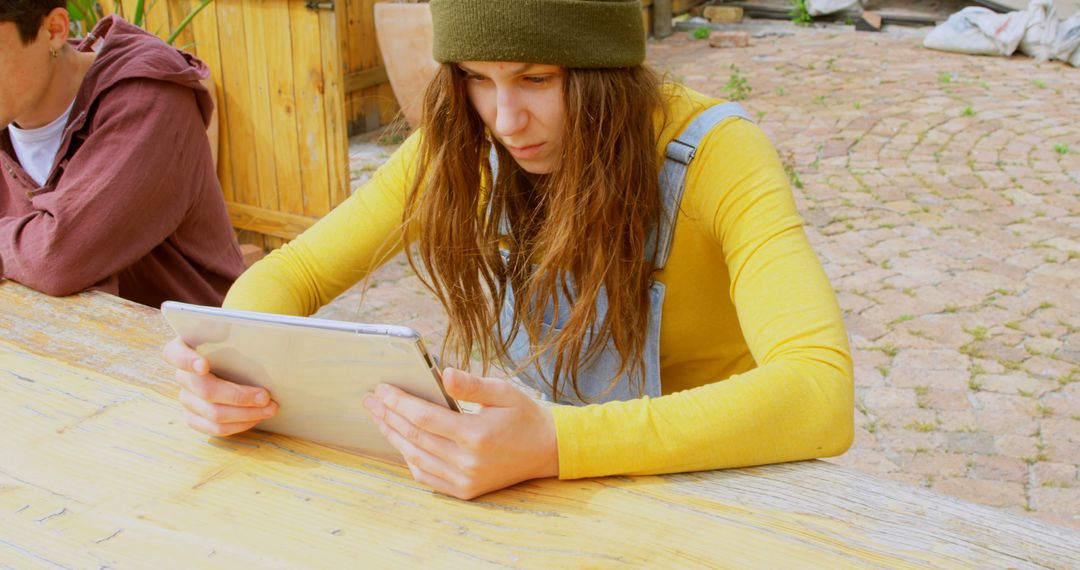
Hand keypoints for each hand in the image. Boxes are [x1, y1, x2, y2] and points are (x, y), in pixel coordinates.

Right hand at [162, 336, 276, 435]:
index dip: (187, 360)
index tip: (204, 365)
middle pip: (205, 390)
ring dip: (246, 413)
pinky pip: (215, 428)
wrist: (241, 360)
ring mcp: (187, 398)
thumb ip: (232, 329)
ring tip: (270, 408)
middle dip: (238, 396)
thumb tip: (243, 330)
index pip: (175, 354)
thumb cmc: (238, 341)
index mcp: (184, 349)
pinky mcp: (196, 417)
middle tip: (265, 396)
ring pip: (213, 414)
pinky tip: (257, 417)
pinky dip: (240, 424)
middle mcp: (183, 375)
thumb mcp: (234, 330)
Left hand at [362, 368, 558, 499]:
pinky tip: (400, 441)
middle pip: (414, 437)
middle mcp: (468, 462)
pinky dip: (409, 459)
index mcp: (477, 435)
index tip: (381, 388)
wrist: (547, 451)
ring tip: (379, 417)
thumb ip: (471, 384)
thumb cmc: (525, 416)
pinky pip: (427, 476)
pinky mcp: (465, 491)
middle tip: (370, 400)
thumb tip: (442, 373)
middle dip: (388, 416)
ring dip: (393, 436)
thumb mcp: (504, 391)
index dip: (399, 402)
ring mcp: (465, 480)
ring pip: (416, 457)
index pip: (424, 417)